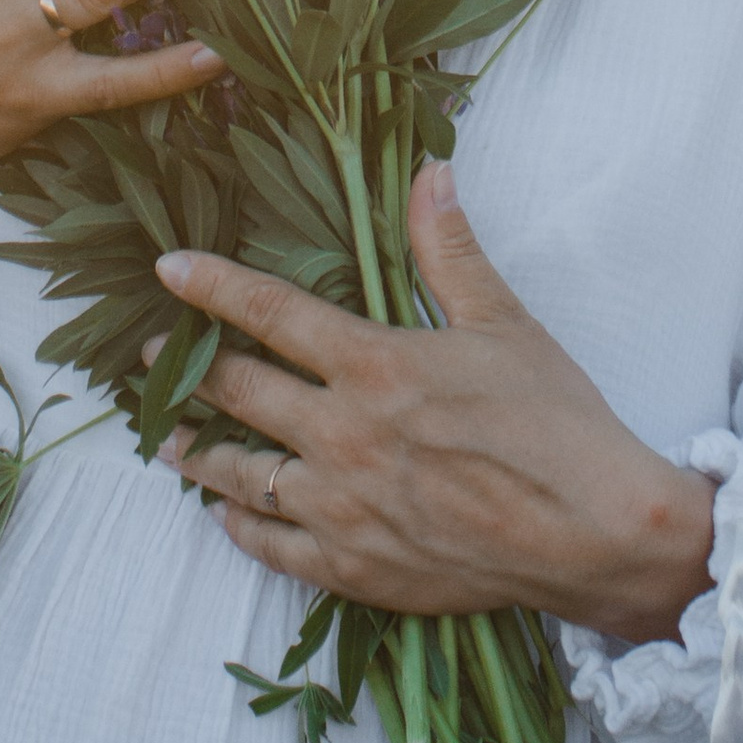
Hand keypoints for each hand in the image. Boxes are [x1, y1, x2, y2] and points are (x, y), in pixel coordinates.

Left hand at [154, 162, 717, 646]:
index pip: (270, 314)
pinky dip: (240, 526)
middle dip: (184, 370)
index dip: (212, 287)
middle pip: (237, 394)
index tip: (168, 271)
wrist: (594, 535)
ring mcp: (341, 510)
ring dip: (193, 452)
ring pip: (238, 477)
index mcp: (375, 367)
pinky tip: (227, 514)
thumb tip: (430, 173)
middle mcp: (342, 437)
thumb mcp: (505, 324)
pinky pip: (272, 547)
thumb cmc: (555, 424)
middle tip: (148, 358)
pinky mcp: (354, 568)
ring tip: (162, 439)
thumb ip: (450, 251)